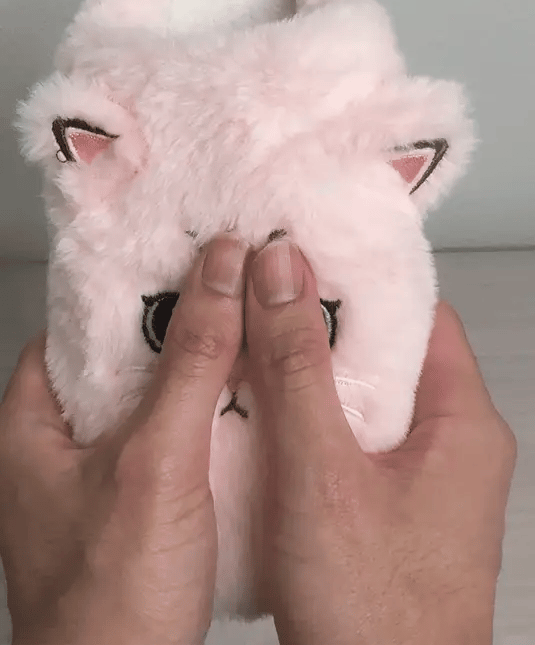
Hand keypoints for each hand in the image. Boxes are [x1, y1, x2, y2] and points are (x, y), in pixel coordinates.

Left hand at [0, 233, 248, 644]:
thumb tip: (220, 274)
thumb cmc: (108, 604)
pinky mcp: (137, 502)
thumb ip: (190, 362)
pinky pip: (174, 435)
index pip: (81, 322)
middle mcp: (62, 443)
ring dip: (200, 369)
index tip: (186, 254)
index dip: (134, 284)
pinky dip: (208, 413)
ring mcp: (100, 474)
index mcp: (34, 421)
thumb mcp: (155, 459)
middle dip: (179, 323)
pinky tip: (246, 402)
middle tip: (231, 288)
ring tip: (246, 331)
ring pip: (154, 396)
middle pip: (124, 355)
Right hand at [246, 239, 516, 644]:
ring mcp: (421, 479)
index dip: (359, 280)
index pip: (417, 314)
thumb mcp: (322, 474)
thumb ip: (299, 368)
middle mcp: (450, 444)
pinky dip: (309, 423)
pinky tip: (264, 421)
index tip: (304, 258)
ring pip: (363, 398)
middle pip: (386, 352)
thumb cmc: (377, 617)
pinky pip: (350, 440)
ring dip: (310, 377)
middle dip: (322, 329)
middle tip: (263, 304)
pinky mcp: (390, 507)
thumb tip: (283, 274)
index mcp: (461, 422)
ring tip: (254, 352)